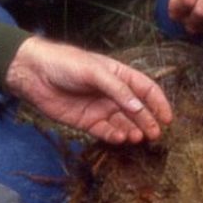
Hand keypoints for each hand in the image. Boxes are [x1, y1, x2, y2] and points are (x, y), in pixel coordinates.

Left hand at [5, 37, 171, 143]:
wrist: (35, 74)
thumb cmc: (66, 64)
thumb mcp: (95, 71)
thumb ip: (118, 90)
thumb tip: (140, 109)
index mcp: (118, 75)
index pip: (146, 89)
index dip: (158, 103)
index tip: (168, 118)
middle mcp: (112, 93)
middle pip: (137, 110)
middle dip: (147, 121)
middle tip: (155, 135)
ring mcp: (100, 108)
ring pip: (123, 123)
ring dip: (133, 130)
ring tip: (138, 137)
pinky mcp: (87, 122)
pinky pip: (106, 132)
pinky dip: (115, 136)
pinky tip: (120, 138)